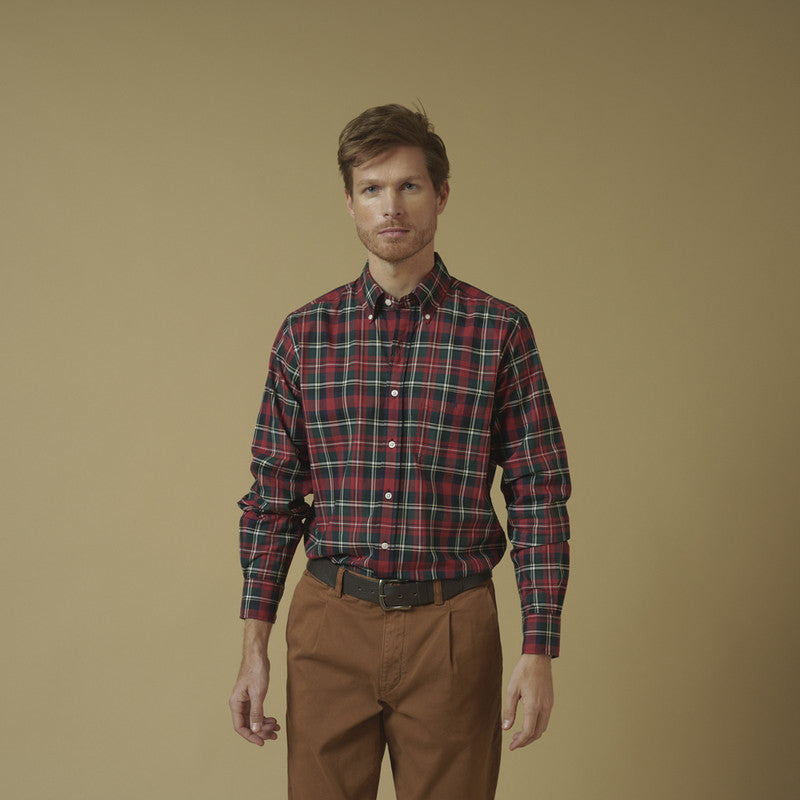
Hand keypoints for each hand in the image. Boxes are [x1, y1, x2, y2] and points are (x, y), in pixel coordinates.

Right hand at [229, 620, 278, 744]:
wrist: (258, 655)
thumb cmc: (256, 671)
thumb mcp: (258, 693)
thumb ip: (256, 712)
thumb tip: (255, 730)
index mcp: (235, 704)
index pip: (240, 727)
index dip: (251, 737)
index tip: (262, 743)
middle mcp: (238, 704)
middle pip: (248, 725)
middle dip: (261, 731)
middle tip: (274, 735)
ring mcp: (245, 701)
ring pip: (253, 720)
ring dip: (264, 726)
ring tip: (277, 728)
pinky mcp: (252, 697)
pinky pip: (257, 712)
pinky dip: (265, 718)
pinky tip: (274, 720)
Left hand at [502, 653, 553, 749]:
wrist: (538, 658)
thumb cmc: (523, 672)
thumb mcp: (512, 689)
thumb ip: (509, 710)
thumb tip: (506, 728)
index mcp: (534, 706)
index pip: (528, 731)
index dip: (520, 742)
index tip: (511, 747)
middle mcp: (544, 708)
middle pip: (537, 733)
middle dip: (525, 741)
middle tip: (513, 742)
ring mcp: (549, 705)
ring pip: (542, 727)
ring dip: (532, 734)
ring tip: (519, 734)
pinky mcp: (550, 701)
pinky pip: (545, 719)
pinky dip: (536, 726)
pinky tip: (527, 723)